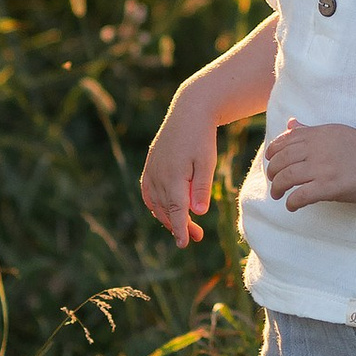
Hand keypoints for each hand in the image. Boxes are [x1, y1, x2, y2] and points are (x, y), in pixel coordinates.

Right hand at [140, 96, 219, 245]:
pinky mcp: (150, 165)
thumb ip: (202, 188)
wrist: (188, 112)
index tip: (183, 244)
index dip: (180, 229)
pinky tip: (164, 211)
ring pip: (156, 203)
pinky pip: (148, 192)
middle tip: (196, 237)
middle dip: (179, 226)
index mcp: (174, 176)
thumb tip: (198, 213)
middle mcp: (158, 176)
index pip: (175, 211)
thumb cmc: (201, 137)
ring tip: (185, 226)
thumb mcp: (207, 162)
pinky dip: (155, 204)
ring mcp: (152, 170)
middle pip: (166, 210)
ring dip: (168, 217)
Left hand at [261, 117, 355, 211]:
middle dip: (272, 173)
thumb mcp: (334, 132)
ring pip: (287, 178)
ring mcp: (324, 168)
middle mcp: (317, 149)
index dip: (272, 153)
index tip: (270, 162)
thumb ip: (310, 130)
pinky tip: (292, 206)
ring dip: (277, 188)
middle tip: (273, 182)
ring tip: (277, 195)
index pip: (284, 141)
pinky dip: (292, 202)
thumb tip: (290, 123)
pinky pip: (301, 196)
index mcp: (318, 134)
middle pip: (281, 160)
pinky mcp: (331, 186)